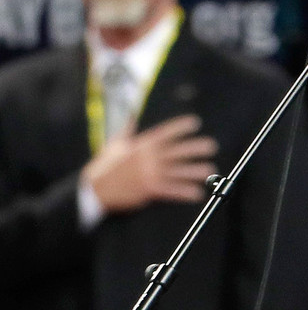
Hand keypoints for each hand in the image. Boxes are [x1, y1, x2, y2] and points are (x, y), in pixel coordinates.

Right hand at [81, 114, 217, 213]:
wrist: (93, 191)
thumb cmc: (103, 167)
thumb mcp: (114, 145)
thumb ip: (127, 131)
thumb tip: (131, 116)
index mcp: (141, 145)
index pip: (164, 133)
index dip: (180, 127)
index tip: (195, 123)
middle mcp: (148, 158)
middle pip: (176, 151)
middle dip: (195, 148)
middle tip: (212, 146)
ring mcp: (149, 174)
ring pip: (177, 171)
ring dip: (195, 171)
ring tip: (211, 169)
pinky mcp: (149, 190)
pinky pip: (171, 191)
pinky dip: (185, 192)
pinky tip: (198, 193)